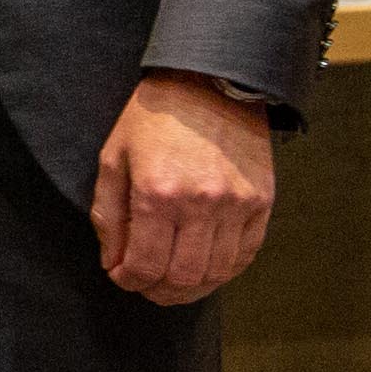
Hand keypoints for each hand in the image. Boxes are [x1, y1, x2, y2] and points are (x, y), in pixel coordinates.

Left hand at [92, 72, 274, 304]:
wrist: (209, 80)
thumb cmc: (154, 119)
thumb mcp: (113, 158)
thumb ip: (108, 216)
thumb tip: (113, 264)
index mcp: (157, 192)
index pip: (144, 265)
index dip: (129, 281)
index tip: (122, 276)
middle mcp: (201, 202)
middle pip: (182, 278)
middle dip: (158, 291)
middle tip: (147, 285)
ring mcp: (237, 203)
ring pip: (217, 273)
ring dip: (192, 288)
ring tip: (174, 283)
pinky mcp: (262, 200)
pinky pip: (246, 254)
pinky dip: (225, 270)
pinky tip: (207, 267)